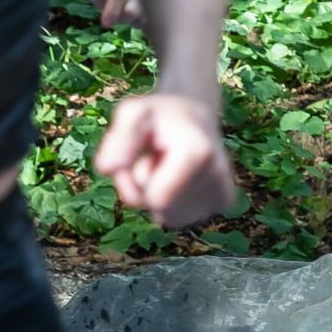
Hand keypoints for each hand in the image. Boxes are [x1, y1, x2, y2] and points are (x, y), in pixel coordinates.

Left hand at [95, 91, 236, 228]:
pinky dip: (173, 202)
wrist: (194, 115)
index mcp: (199, 152)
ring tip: (168, 167)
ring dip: (158, 196)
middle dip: (147, 191)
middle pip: (163, 212)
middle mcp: (219, 175)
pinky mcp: (224, 201)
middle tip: (155, 160)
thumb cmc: (159, 116)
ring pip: (172, 218)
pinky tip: (179, 177)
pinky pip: (183, 218)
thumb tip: (106, 168)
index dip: (137, 182)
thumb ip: (117, 139)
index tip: (146, 156)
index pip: (157, 199)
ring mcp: (224, 191)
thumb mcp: (132, 114)